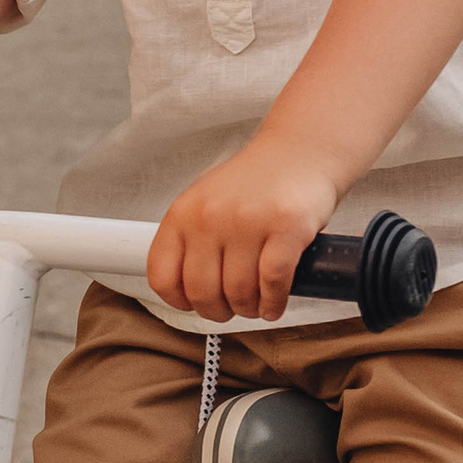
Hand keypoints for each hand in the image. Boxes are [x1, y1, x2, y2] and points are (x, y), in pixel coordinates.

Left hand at [148, 136, 343, 325]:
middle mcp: (210, 217)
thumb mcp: (206, 202)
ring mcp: (247, 221)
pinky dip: (274, 302)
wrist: (300, 151)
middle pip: (202, 292)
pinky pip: (273, 282)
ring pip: (239, 292)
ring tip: (257, 304)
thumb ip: (190, 240)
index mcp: (182, 213)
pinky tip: (275, 303)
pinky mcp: (286, 227)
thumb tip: (184, 290)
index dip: (178, 301)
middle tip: (232, 309)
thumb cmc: (255, 182)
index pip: (162, 276)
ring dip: (250, 309)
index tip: (194, 304)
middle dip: (218, 312)